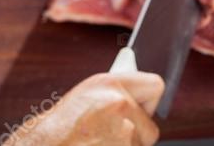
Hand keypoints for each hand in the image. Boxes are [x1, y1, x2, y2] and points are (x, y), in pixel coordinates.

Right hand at [9, 71, 163, 145]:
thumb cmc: (58, 129)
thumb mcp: (84, 99)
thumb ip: (112, 93)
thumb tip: (135, 74)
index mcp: (107, 83)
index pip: (155, 86)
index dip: (148, 101)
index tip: (143, 108)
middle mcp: (119, 103)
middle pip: (151, 126)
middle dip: (136, 135)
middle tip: (109, 136)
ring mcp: (124, 132)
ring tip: (97, 144)